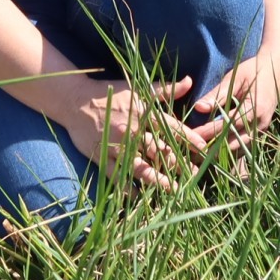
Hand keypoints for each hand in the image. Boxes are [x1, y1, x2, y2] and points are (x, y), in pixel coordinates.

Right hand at [64, 77, 204, 192]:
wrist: (75, 101)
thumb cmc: (110, 94)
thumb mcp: (137, 88)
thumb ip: (164, 89)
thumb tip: (189, 81)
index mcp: (143, 113)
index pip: (172, 127)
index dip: (189, 139)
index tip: (204, 149)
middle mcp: (132, 131)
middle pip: (160, 151)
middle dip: (178, 164)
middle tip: (194, 174)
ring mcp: (116, 147)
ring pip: (141, 168)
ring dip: (159, 180)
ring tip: (175, 190)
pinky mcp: (102, 158)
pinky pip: (118, 178)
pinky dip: (129, 188)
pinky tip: (141, 198)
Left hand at [193, 40, 279, 159]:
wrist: (276, 69)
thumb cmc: (253, 70)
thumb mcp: (234, 79)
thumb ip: (217, 95)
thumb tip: (198, 107)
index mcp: (255, 108)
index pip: (227, 125)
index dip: (209, 131)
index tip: (192, 135)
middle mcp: (260, 123)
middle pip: (234, 142)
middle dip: (213, 147)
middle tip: (194, 149)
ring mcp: (262, 129)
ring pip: (240, 148)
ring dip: (221, 151)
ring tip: (202, 152)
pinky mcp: (260, 131)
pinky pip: (244, 145)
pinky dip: (230, 148)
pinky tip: (216, 149)